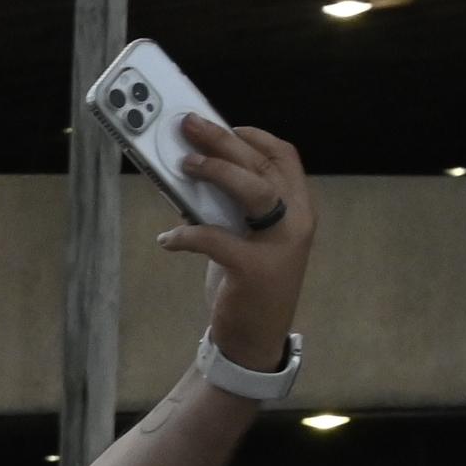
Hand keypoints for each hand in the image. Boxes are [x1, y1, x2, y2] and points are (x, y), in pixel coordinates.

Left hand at [154, 118, 314, 369]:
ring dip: (217, 172)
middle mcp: (297, 221)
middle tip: (188, 126)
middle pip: (264, 166)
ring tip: (184, 165)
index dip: (255, 137)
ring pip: (255, 190)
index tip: (226, 124)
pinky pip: (216, 240)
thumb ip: (227, 210)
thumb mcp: (242, 240)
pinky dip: (187, 234)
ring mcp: (280, 245)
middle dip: (224, 141)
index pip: (285, 158)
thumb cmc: (244, 284)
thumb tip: (187, 177)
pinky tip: (167, 238)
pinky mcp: (255, 270)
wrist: (252, 340)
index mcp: (299, 208)